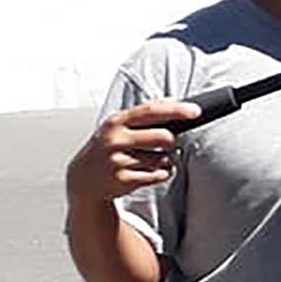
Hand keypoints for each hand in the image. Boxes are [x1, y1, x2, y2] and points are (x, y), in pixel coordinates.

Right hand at [67, 99, 199, 204]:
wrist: (84, 178)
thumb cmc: (108, 148)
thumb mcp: (118, 126)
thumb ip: (144, 115)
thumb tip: (173, 101)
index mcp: (116, 122)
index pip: (151, 111)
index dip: (176, 110)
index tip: (195, 111)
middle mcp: (115, 140)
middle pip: (163, 137)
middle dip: (172, 141)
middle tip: (168, 143)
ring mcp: (119, 161)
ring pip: (163, 159)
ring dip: (165, 160)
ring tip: (149, 160)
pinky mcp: (124, 180)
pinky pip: (159, 175)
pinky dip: (161, 173)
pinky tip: (147, 171)